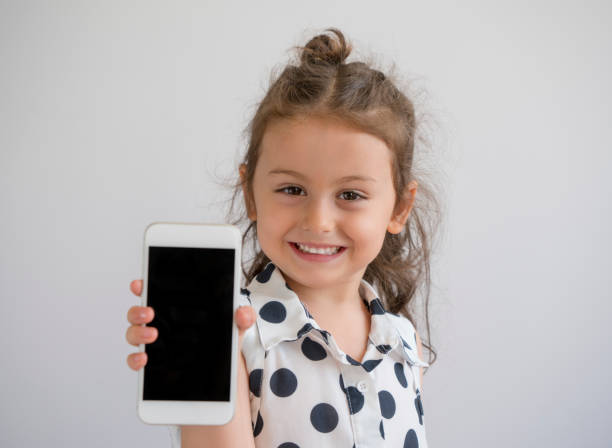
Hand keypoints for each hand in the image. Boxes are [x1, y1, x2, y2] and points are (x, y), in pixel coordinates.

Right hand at [125, 279, 255, 369]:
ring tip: (152, 336)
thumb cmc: (222, 340)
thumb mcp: (235, 326)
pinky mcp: (153, 365)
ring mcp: (153, 344)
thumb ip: (241, 317)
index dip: (143, 286)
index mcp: (176, 307)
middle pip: (138, 312)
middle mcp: (160, 323)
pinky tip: (144, 360)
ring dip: (138, 334)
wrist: (222, 371)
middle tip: (150, 313)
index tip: (139, 284)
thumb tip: (243, 313)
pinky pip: (135, 361)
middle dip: (138, 310)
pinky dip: (135, 360)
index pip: (155, 291)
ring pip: (133, 334)